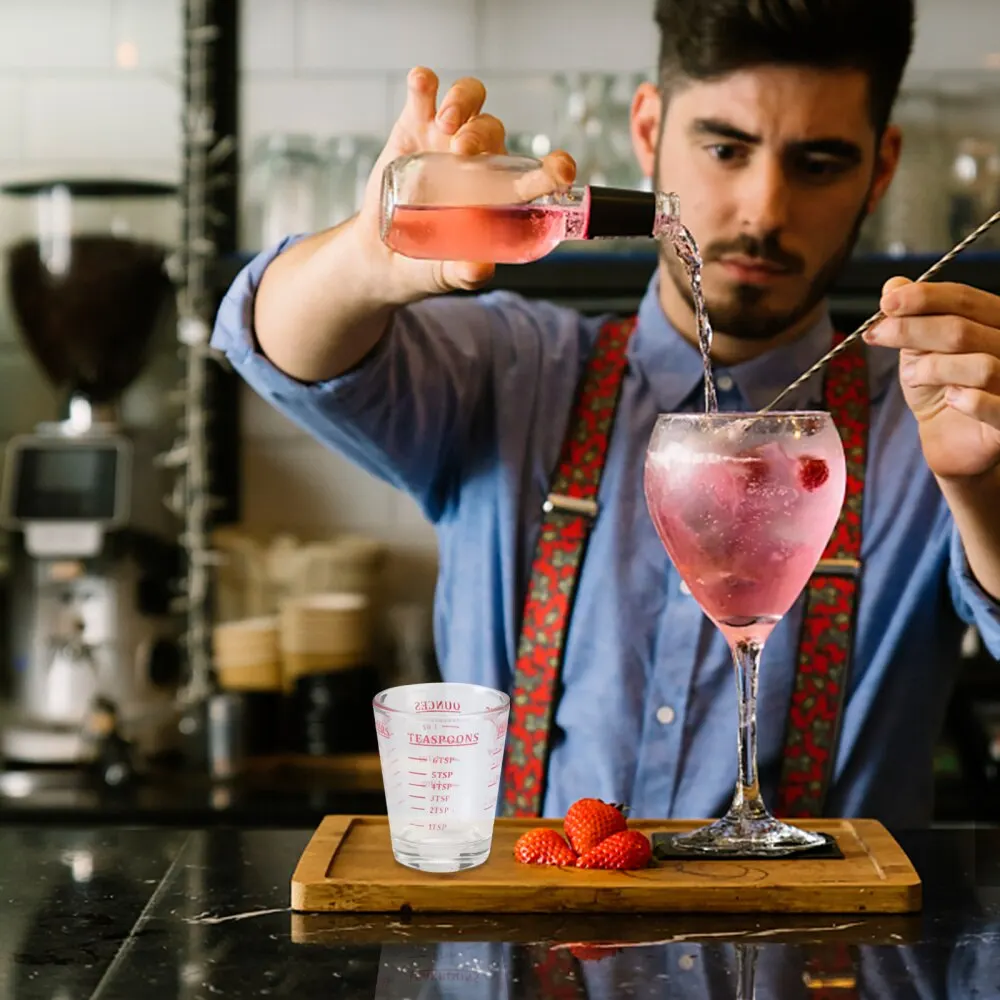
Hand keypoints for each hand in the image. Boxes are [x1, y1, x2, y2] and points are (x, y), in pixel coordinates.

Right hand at [356, 67, 574, 299]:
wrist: (385, 257)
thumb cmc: (429, 261)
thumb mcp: (448, 274)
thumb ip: (466, 272)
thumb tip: (480, 268)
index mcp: (498, 194)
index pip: (533, 176)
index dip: (551, 169)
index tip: (561, 169)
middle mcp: (478, 160)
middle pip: (492, 130)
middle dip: (481, 136)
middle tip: (463, 152)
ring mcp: (446, 139)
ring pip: (469, 100)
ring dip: (461, 103)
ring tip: (445, 123)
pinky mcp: (413, 127)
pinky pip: (424, 94)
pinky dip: (424, 83)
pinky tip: (421, 83)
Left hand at [865, 275, 999, 479]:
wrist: (951, 441)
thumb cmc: (941, 391)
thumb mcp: (919, 351)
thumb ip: (911, 318)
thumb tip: (894, 285)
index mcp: (994, 321)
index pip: (963, 299)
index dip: (923, 298)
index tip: (886, 303)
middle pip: (962, 329)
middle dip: (912, 331)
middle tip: (877, 336)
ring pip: (979, 365)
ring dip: (933, 369)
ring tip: (913, 376)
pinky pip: (997, 406)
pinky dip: (970, 401)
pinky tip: (951, 399)